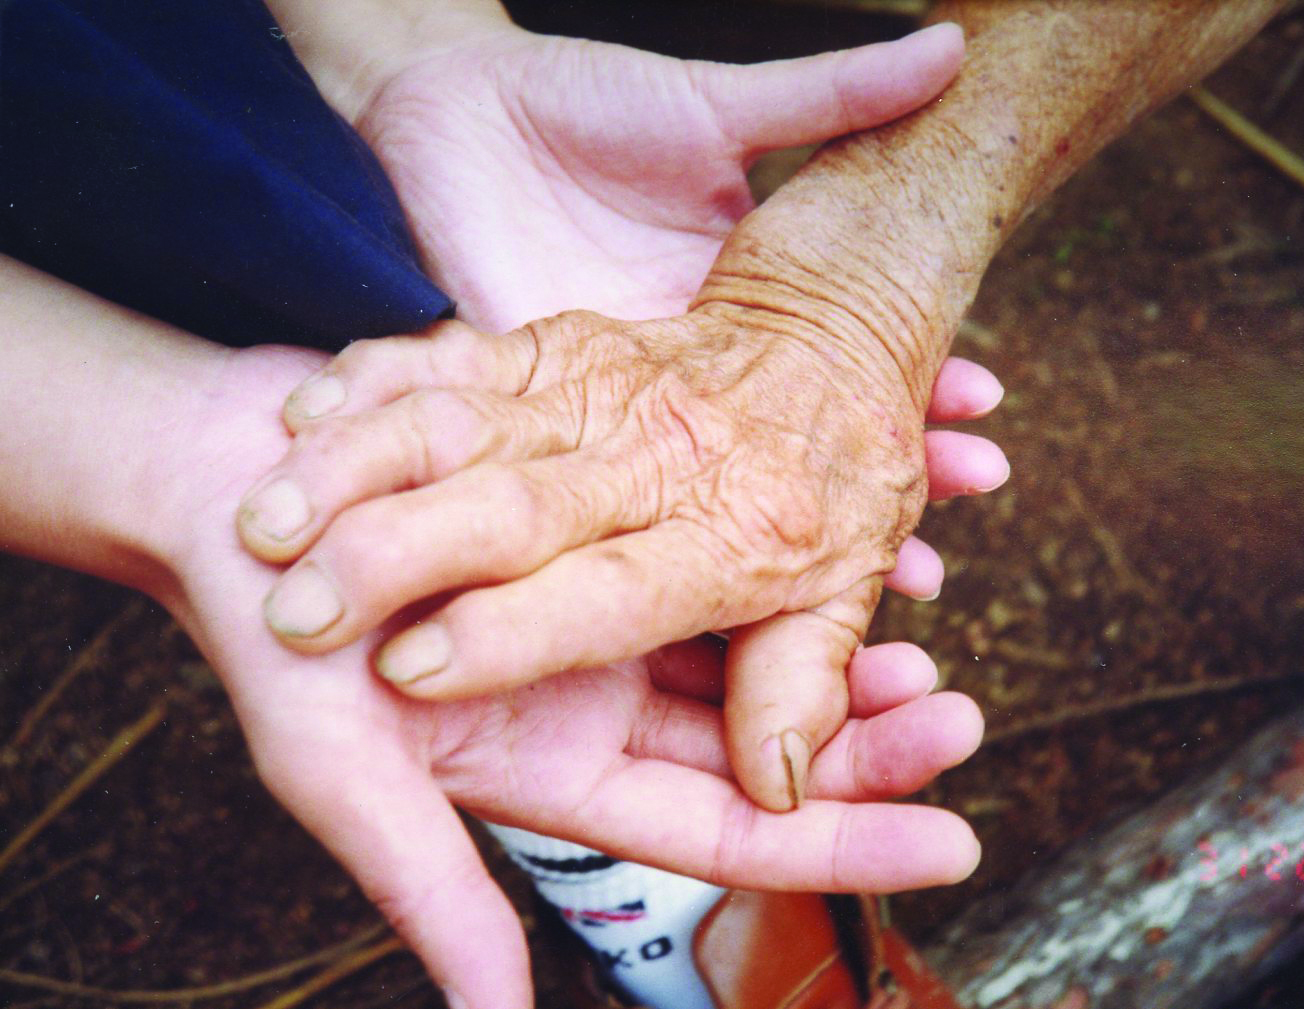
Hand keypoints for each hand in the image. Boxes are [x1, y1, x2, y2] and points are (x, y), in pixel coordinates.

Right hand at [156, 344, 983, 1008]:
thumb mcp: (339, 767)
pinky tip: (853, 542)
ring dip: (838, 649)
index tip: (956, 839)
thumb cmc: (278, 638)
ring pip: (753, 653)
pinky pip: (718, 560)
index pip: (728, 830)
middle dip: (865, 741)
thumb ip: (426, 887)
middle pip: (761, 746)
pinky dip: (782, 565)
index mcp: (559, 774)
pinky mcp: (606, 539)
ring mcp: (609, 624)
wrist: (247, 494)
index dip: (842, 840)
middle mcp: (597, 706)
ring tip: (929, 631)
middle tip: (964, 715)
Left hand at [340, 10, 989, 598]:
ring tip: (894, 562)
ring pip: (713, 493)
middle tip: (967, 492)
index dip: (914, 384)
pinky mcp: (538, 421)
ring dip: (787, 537)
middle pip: (795, 447)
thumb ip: (818, 96)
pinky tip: (685, 576)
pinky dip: (638, 540)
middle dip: (884, 476)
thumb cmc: (577, 98)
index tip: (984, 409)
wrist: (442, 110)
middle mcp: (683, 381)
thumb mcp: (709, 104)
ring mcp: (615, 411)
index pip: (842, 362)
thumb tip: (948, 49)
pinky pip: (600, 490)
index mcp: (733, 308)